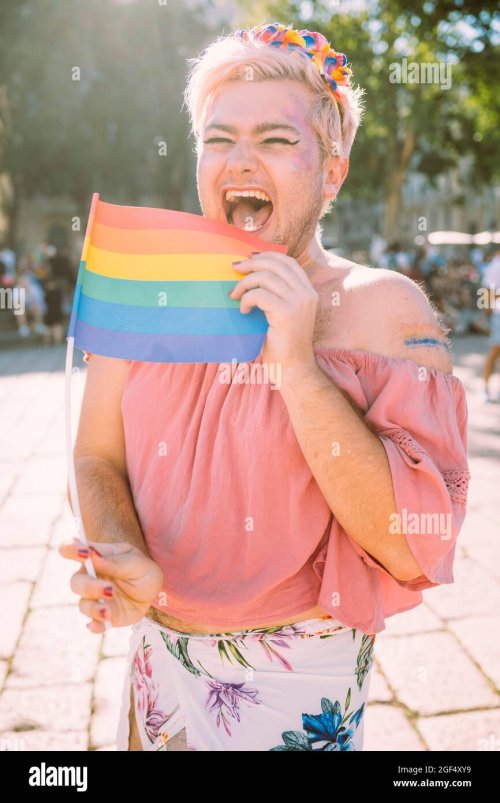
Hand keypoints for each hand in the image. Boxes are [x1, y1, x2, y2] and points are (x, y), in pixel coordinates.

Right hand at [59, 539, 163, 632]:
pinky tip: (100, 625)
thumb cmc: (142, 570)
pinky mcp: (102, 616)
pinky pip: (94, 623)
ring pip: (83, 605)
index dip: (71, 548)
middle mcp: (89, 578)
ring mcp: (94, 598)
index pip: (71, 548)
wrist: (153, 592)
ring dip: (94, 609)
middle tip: (110, 590)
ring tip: (108, 612)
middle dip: (90, 587)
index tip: (84, 553)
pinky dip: (96, 625)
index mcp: (95, 557)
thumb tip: (91, 554)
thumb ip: (114, 562)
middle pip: (76, 582)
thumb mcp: (136, 562)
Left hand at [230, 252, 318, 367]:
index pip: (288, 262)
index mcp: (308, 292)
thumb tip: (250, 273)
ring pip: (265, 277)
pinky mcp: (286, 313)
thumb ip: (274, 294)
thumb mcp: (281, 313)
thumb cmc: (282, 344)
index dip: (267, 256)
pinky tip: (244, 312)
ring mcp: (298, 302)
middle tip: (235, 269)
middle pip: (276, 264)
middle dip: (252, 263)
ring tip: (235, 296)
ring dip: (245, 284)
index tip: (249, 258)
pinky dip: (246, 300)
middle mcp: (306, 294)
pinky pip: (259, 295)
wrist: (293, 368)